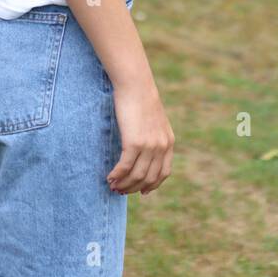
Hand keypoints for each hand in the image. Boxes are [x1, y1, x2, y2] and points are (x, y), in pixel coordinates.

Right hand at [107, 78, 174, 195]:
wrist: (136, 84)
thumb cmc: (140, 99)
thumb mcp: (154, 120)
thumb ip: (153, 136)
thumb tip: (144, 150)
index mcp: (168, 142)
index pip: (163, 173)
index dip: (152, 185)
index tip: (141, 192)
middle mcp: (161, 147)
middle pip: (148, 178)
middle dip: (133, 188)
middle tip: (120, 191)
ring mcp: (149, 146)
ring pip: (136, 176)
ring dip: (123, 184)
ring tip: (112, 186)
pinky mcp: (134, 143)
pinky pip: (125, 167)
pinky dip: (116, 176)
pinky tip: (109, 177)